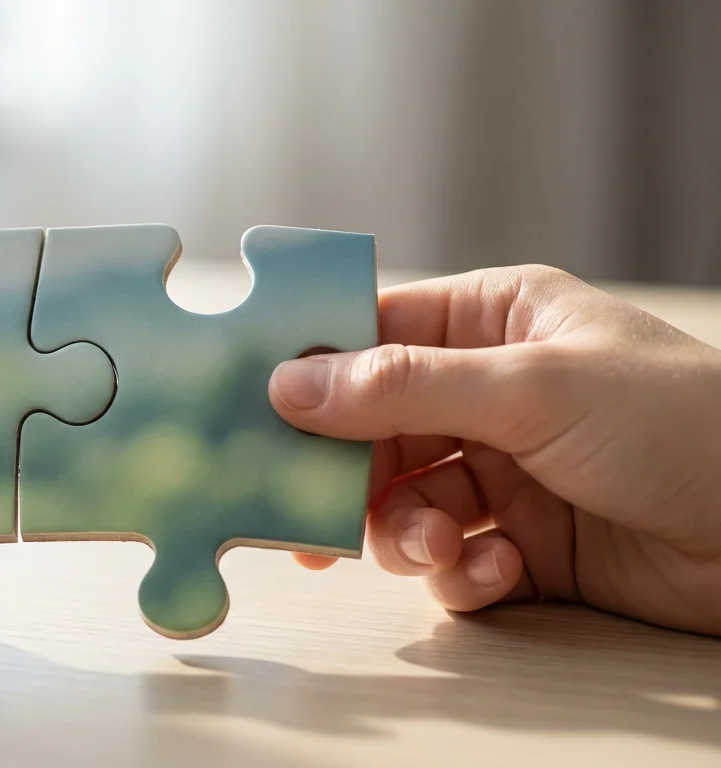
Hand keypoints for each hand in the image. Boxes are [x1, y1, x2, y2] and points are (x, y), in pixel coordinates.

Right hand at [269, 265, 720, 636]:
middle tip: (309, 515)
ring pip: (403, 502)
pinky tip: (499, 571)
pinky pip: (451, 559)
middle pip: (373, 429)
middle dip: (349, 475)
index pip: (373, 333)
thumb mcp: (532, 388)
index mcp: (494, 322)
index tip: (254, 409)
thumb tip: (285, 383)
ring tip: (441, 549)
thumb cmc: (679, 423)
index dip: (311, 369)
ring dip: (407, 533)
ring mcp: (505, 471)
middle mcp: (491, 393)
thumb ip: (401, 386)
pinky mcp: (523, 544)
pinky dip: (461, 572)